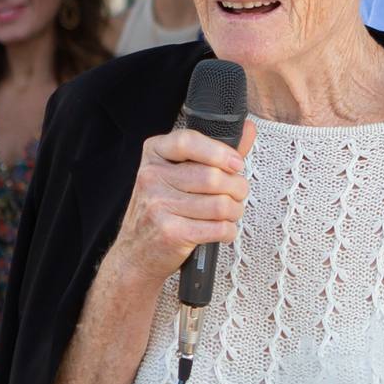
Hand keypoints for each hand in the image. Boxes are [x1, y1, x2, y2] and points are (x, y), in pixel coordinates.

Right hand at [104, 122, 257, 289]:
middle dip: (237, 188)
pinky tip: (222, 230)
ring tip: (230, 213)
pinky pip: (217, 228)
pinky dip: (228, 231)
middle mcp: (152, 177)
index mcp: (154, 155)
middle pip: (212, 177)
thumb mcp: (178, 174)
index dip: (219, 152)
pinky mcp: (170, 232)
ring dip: (234, 211)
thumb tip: (247, 130)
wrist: (136, 252)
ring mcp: (158, 205)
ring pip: (219, 204)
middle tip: (238, 194)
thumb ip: (214, 153)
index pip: (188, 141)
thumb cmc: (162, 210)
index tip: (236, 163)